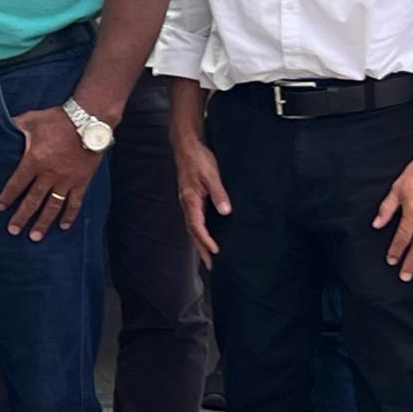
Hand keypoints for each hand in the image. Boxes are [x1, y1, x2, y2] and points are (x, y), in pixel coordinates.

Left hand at [0, 108, 101, 240]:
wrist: (89, 120)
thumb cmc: (58, 119)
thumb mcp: (32, 119)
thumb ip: (16, 125)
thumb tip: (1, 123)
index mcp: (34, 161)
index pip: (17, 184)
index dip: (7, 197)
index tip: (0, 208)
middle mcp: (49, 174)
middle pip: (32, 200)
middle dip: (21, 217)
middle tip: (13, 231)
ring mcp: (66, 180)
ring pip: (52, 206)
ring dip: (43, 222)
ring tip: (35, 237)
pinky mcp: (81, 181)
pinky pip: (74, 202)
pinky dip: (69, 215)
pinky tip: (63, 226)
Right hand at [174, 138, 229, 267]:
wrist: (187, 146)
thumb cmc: (199, 159)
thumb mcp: (211, 175)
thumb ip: (218, 193)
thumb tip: (225, 211)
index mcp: (190, 200)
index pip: (197, 226)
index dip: (206, 240)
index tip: (216, 251)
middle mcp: (187, 203)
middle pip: (193, 231)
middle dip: (202, 248)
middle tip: (211, 265)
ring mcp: (188, 202)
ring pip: (193, 227)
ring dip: (200, 242)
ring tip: (210, 256)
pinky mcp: (192, 198)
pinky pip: (195, 219)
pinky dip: (200, 231)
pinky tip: (207, 235)